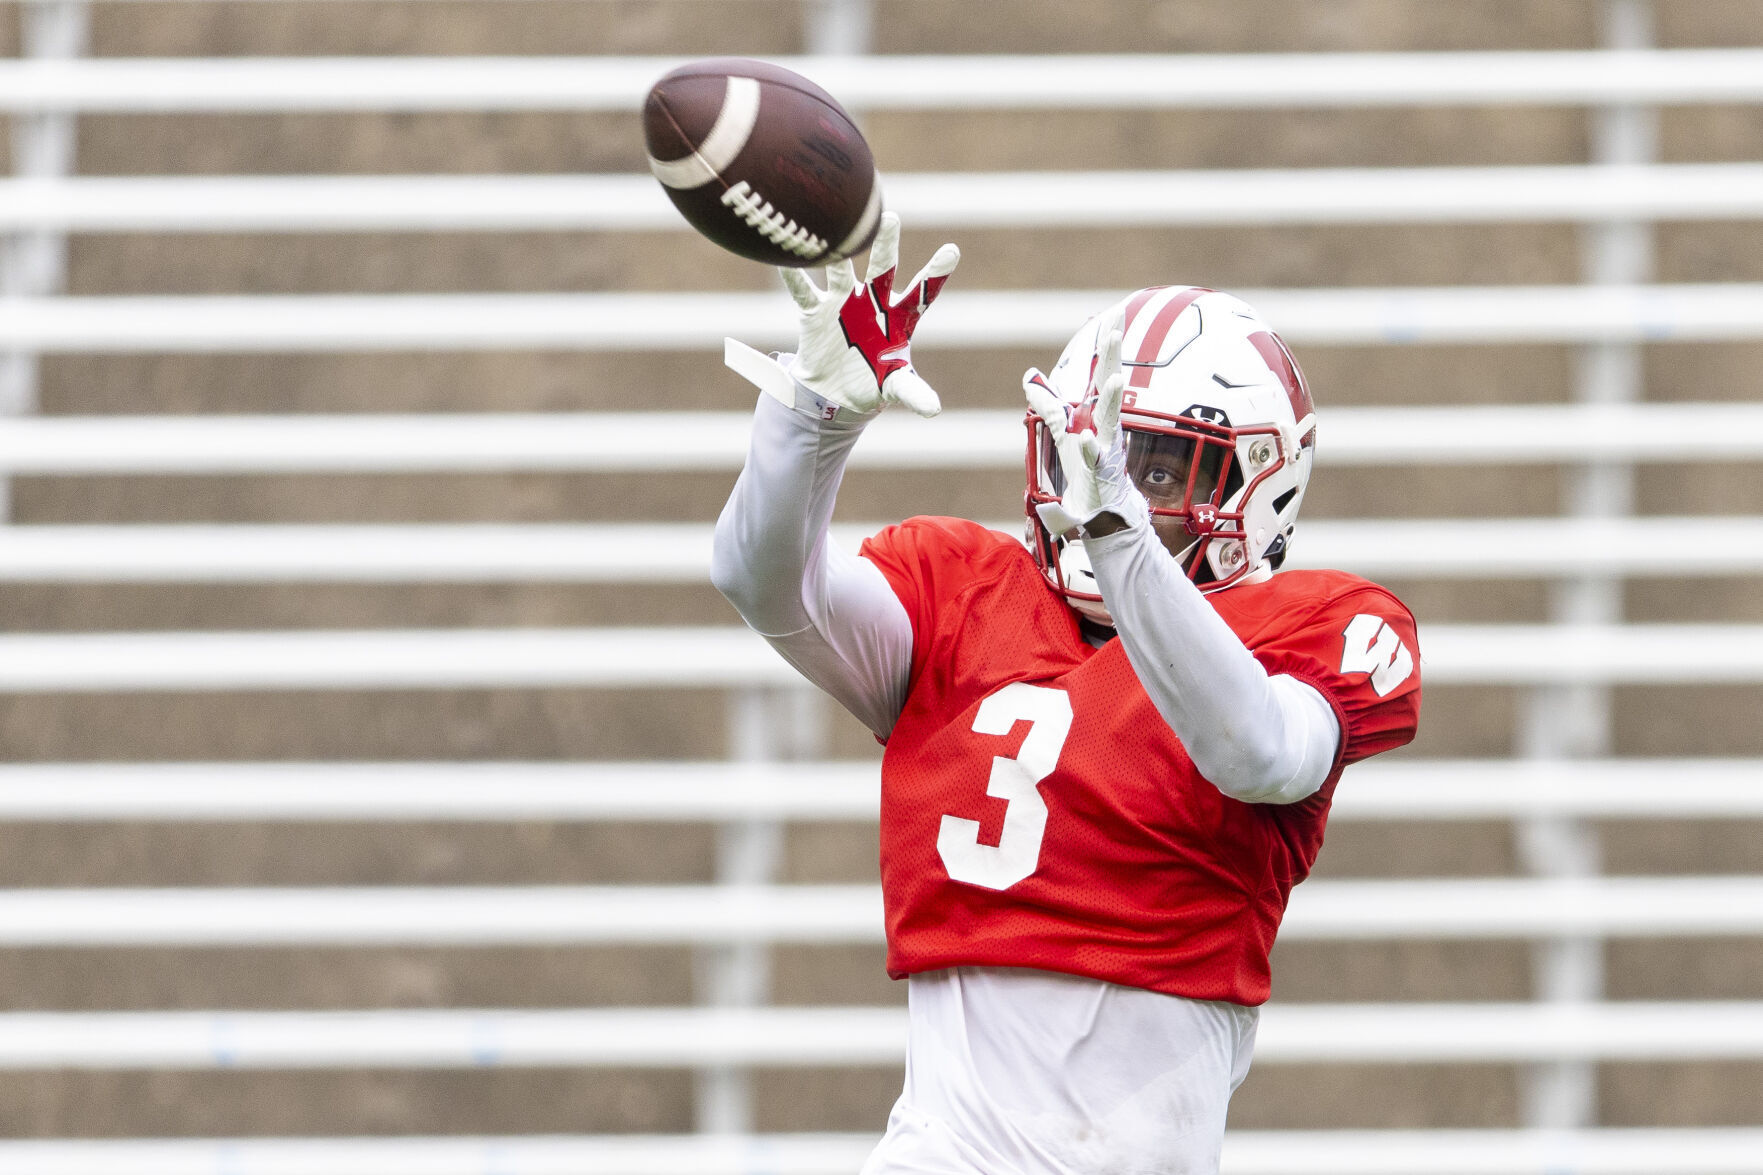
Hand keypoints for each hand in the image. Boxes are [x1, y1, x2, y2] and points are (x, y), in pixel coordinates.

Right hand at [726, 212, 958, 418]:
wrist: (835, 392)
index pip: (922, 293)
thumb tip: (933, 410)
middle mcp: (873, 300)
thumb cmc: (873, 382)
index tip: (952, 251)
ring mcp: (844, 301)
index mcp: (899, 316)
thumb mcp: (894, 386)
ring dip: (840, 253)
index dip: (936, 274)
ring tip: (840, 230)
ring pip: (843, 271)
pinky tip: (785, 259)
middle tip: (889, 219)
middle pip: (883, 268)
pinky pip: (804, 291)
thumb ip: (913, 392)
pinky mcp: (816, 311)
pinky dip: (794, 276)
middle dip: (886, 245)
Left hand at [1023, 312, 1147, 536]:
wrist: (1098, 508)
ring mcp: (1106, 447)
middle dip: (1114, 358)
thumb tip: (1029, 376)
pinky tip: (1084, 438)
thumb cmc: (1084, 468)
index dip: (1107, 344)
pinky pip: (1093, 457)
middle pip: (1110, 384)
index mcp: (1097, 412)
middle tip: (1117, 330)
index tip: (1116, 314)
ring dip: (1114, 399)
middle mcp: (1105, 424)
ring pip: (1111, 419)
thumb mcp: (1062, 431)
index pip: (1102, 371)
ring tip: (1117, 378)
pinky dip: (1089, 448)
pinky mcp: (1100, 471)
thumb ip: (1048, 404)